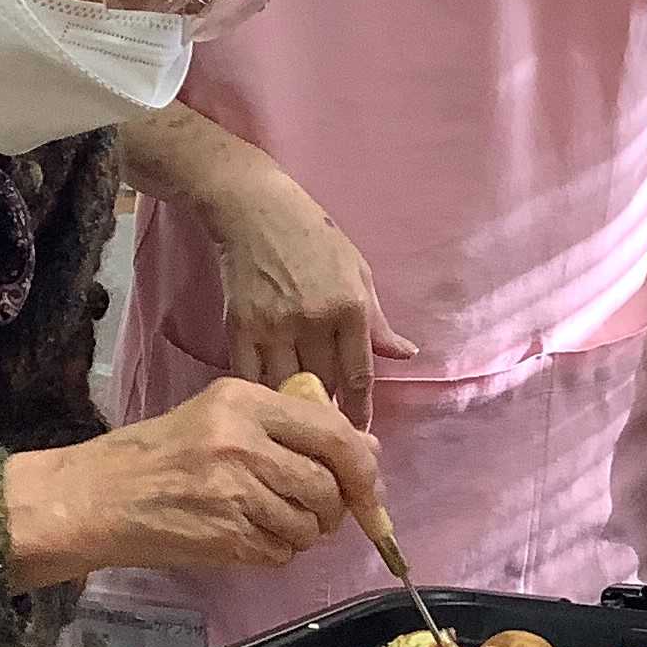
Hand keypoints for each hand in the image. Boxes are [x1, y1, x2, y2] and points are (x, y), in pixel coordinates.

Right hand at [8, 377, 382, 588]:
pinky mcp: (225, 536)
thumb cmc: (158, 454)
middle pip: (328, 484)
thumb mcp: (219, 415)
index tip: (367, 486)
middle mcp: (242, 442)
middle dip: (336, 508)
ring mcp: (234, 492)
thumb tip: (365, 449)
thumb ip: (290, 427)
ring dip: (304, 533)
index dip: (362, 465)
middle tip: (319, 512)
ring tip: (273, 522)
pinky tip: (249, 538)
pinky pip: (281, 552)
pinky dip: (277, 552)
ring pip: (309, 524)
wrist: (96, 497)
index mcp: (244, 401)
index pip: (333, 431)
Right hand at [206, 163, 414, 425]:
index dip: (361, 412)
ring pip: (289, 388)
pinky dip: (262, 394)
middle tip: (329, 433)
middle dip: (329, 412)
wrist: (255, 210)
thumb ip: (378, 321)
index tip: (360, 436)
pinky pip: (253, 377)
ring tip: (299, 426)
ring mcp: (275, 326)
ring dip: (296, 409)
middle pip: (326, 387)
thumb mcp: (358, 272)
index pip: (360, 376)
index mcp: (350, 308)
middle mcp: (315, 320)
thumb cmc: (315, 238)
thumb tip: (406, 354)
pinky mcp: (240, 327)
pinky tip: (267, 405)